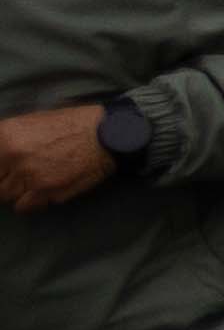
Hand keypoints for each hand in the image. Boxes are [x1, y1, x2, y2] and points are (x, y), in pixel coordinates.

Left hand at [0, 106, 115, 211]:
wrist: (107, 134)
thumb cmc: (73, 125)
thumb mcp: (32, 122)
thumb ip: (9, 140)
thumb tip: (1, 157)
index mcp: (5, 135)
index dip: (0, 169)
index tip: (5, 172)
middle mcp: (12, 155)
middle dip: (5, 179)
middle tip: (19, 176)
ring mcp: (28, 174)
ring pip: (5, 195)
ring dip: (17, 192)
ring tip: (33, 183)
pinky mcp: (45, 191)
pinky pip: (23, 207)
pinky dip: (30, 203)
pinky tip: (41, 192)